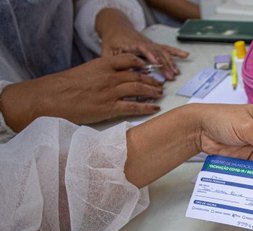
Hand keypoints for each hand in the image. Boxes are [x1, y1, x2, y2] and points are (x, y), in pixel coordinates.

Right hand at [2, 54, 163, 130]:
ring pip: (138, 89)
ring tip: (160, 94)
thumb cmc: (65, 86)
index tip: (149, 67)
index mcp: (102, 65)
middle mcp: (109, 77)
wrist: (51, 98)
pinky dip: (146, 107)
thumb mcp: (85, 72)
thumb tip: (113, 77)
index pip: (128, 59)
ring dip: (152, 92)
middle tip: (159, 83)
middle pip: (137, 76)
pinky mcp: (109, 108)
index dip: (142, 63)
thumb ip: (101, 72)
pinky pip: (133, 107)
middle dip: (151, 80)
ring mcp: (110, 93)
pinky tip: (155, 108)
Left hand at [97, 9, 187, 80]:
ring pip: (162, 52)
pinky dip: (176, 52)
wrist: (116, 28)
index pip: (142, 49)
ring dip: (170, 62)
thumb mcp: (107, 52)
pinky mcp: (153, 46)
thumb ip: (115, 63)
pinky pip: (166, 48)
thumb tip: (123, 75)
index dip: (150, 55)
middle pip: (156, 53)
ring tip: (176, 73)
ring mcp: (150, 44)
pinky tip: (185, 55)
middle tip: (170, 76)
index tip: (157, 63)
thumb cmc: (111, 42)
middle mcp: (143, 43)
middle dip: (164, 64)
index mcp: (131, 44)